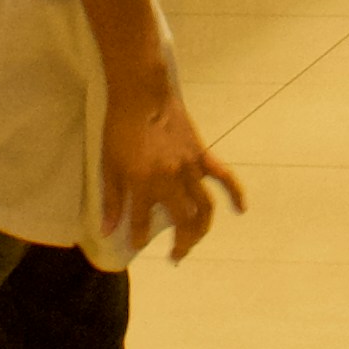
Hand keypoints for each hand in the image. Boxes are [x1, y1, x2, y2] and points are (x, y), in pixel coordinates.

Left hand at [102, 75, 244, 263]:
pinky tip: (240, 210)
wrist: (141, 93)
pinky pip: (224, 177)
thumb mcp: (109, 165)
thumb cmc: (120, 128)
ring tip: (195, 241)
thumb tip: (108, 230)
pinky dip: (235, 194)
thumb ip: (111, 200)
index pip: (143, 223)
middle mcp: (170, 180)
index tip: (138, 245)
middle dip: (181, 243)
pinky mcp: (202, 154)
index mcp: (143, 183)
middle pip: (183, 221)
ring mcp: (189, 168)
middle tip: (175, 254)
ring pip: (204, 208)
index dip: (140, 238)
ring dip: (202, 230)